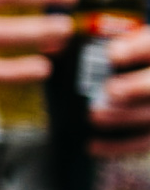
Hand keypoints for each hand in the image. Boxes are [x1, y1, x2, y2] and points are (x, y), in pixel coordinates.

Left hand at [92, 24, 149, 154]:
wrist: (124, 87)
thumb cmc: (104, 60)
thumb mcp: (99, 47)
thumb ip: (85, 44)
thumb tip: (50, 46)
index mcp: (148, 47)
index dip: (136, 49)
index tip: (111, 54)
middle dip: (136, 87)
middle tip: (110, 90)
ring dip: (124, 117)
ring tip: (94, 116)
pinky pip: (143, 141)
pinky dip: (118, 146)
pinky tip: (92, 146)